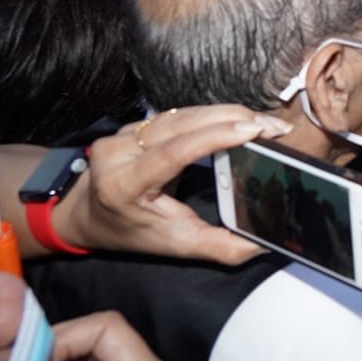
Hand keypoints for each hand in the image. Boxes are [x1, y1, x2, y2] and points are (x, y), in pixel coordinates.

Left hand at [52, 107, 290, 264]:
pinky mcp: (137, 123)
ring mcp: (125, 132)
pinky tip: (241, 119)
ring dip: (229, 114)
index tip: (253, 130)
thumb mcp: (176, 245)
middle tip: (275, 128)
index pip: (173, 152)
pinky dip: (215, 115)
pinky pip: (181, 113)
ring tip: (266, 123)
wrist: (86, 213)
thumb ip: (221, 247)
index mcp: (124, 183)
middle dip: (234, 120)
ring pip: (185, 113)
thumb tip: (266, 244)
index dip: (214, 137)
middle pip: (184, 123)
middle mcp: (119, 151)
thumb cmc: (131, 232)